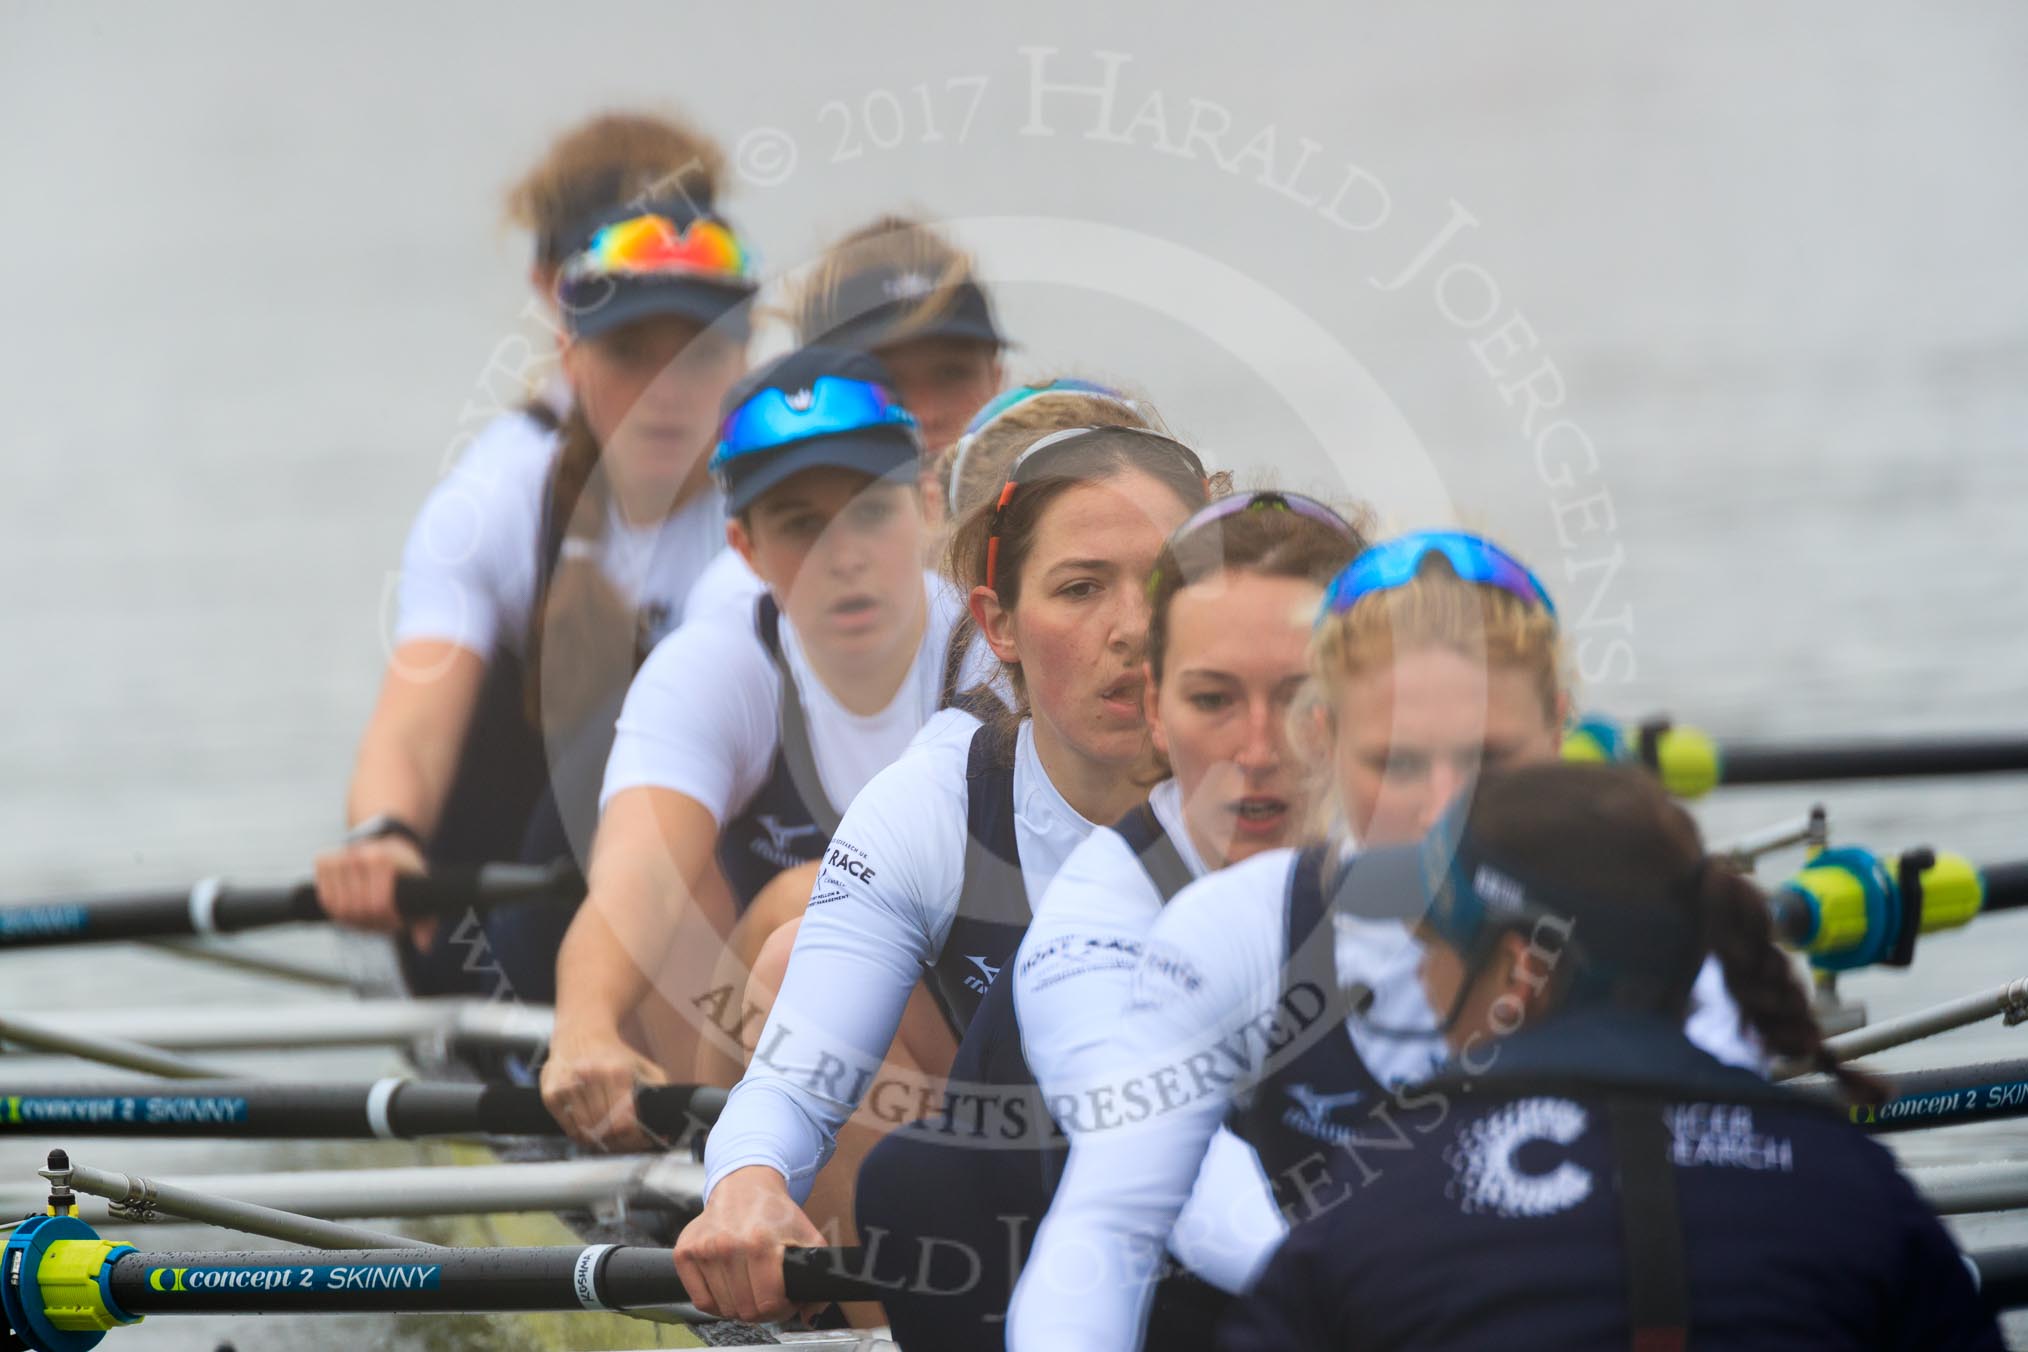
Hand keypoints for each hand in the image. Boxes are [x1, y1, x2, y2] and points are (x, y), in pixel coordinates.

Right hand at [313, 835, 427, 934]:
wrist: (387, 841)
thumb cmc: (406, 870)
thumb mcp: (422, 888)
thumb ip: (427, 920)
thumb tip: (425, 947)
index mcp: (382, 858)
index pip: (378, 906)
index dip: (389, 921)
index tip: (400, 921)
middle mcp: (357, 855)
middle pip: (357, 910)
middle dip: (372, 923)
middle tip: (384, 921)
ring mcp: (338, 857)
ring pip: (339, 907)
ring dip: (354, 920)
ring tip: (370, 916)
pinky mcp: (323, 860)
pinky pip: (325, 898)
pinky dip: (336, 910)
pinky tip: (353, 907)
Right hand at [539, 1024, 668, 1149]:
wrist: (581, 1032)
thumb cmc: (615, 1055)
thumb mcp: (644, 1067)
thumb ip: (659, 1095)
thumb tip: (667, 1132)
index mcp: (617, 1072)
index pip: (624, 1122)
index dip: (633, 1138)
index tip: (638, 1140)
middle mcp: (590, 1077)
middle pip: (605, 1130)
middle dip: (617, 1141)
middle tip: (623, 1141)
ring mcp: (567, 1085)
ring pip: (586, 1132)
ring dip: (598, 1141)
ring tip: (606, 1136)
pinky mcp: (551, 1093)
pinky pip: (568, 1129)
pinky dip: (580, 1135)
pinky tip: (588, 1129)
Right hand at [674, 1166, 827, 1323]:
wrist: (744, 1185)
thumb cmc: (775, 1213)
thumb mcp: (807, 1236)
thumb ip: (817, 1274)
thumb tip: (810, 1314)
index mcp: (760, 1241)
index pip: (769, 1302)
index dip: (781, 1309)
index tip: (784, 1302)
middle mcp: (728, 1245)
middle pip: (746, 1309)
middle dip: (762, 1310)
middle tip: (767, 1297)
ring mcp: (703, 1249)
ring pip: (724, 1308)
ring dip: (739, 1306)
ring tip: (750, 1289)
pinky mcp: (685, 1251)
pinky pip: (701, 1301)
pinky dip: (716, 1302)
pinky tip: (729, 1288)